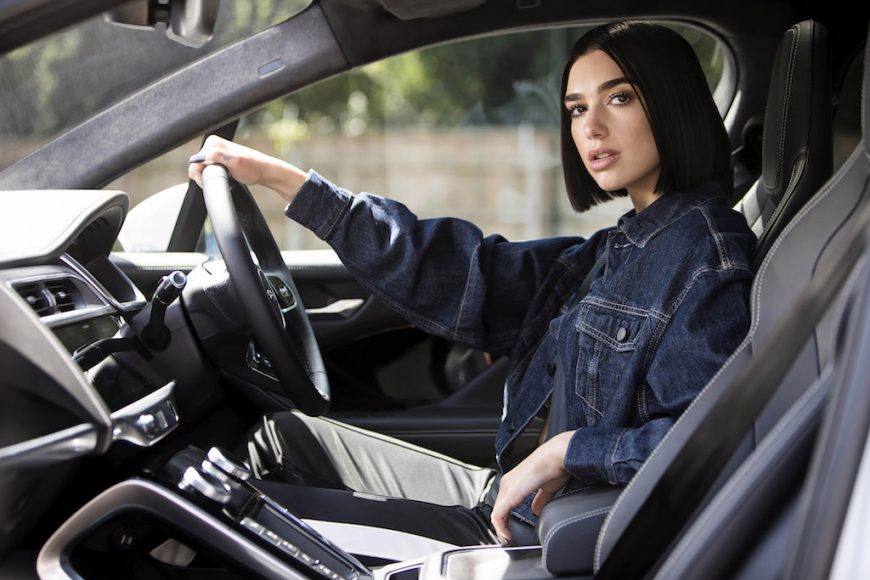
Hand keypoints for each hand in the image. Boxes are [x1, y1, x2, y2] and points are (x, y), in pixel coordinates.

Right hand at [188, 135, 307, 202]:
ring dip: (211, 177)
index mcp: (213, 142)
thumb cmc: (253, 167)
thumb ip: (218, 156)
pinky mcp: (218, 159)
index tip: (216, 181)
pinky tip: (225, 177)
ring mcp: (215, 152)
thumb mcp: (235, 162)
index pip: (195, 162)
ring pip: (201, 170)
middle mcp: (212, 145)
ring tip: (226, 178)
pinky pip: (207, 170)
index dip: (201, 176)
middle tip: (223, 179)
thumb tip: (204, 156)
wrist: (264, 172)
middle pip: (196, 166)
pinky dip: (214, 177)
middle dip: (206, 176)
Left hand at [490, 431, 572, 544]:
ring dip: (501, 528)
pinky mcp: (509, 494)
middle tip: (509, 539)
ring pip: (497, 513)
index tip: (512, 532)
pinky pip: (498, 515)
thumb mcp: (547, 488)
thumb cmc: (554, 467)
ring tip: (508, 539)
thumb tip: (536, 511)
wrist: (557, 456)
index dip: (506, 519)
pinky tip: (507, 535)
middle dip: (503, 526)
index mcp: (515, 481)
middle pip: (499, 509)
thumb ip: (540, 500)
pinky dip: (501, 527)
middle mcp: (508, 483)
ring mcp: (507, 487)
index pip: (504, 504)